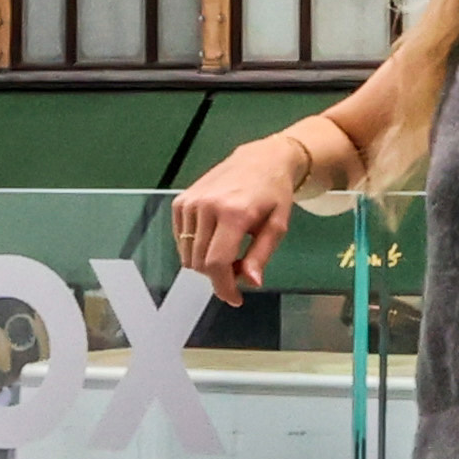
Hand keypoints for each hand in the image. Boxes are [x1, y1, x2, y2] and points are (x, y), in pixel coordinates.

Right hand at [169, 132, 327, 303]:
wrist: (260, 159)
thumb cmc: (274, 193)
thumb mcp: (278, 225)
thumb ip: (261, 255)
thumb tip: (250, 282)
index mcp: (233, 213)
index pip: (217, 263)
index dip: (223, 287)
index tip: (234, 299)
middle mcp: (206, 206)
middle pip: (200, 263)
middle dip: (219, 275)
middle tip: (241, 266)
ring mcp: (190, 202)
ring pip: (188, 255)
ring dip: (207, 263)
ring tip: (229, 249)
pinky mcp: (181, 201)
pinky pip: (180, 240)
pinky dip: (195, 248)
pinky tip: (215, 238)